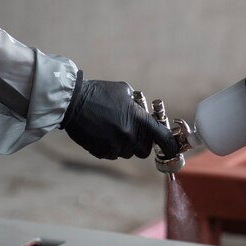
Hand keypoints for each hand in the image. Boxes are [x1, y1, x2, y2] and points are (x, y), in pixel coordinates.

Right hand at [63, 77, 177, 159]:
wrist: (72, 103)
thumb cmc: (99, 93)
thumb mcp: (124, 91)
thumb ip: (138, 105)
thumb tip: (144, 113)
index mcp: (139, 120)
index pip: (163, 139)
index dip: (171, 146)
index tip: (173, 149)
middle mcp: (130, 136)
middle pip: (144, 150)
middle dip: (142, 143)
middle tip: (133, 132)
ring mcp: (115, 146)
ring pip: (128, 153)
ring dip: (125, 145)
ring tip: (113, 129)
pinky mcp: (102, 152)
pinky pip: (113, 154)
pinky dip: (111, 147)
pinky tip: (102, 133)